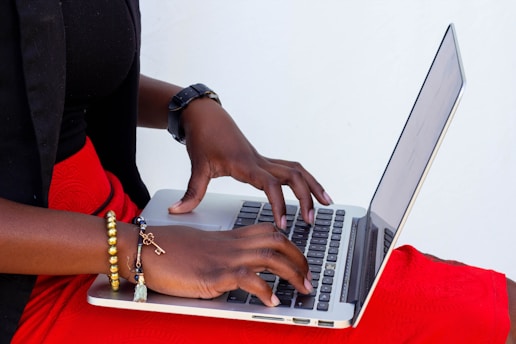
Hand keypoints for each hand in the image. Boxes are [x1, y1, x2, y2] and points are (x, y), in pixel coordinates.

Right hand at [139, 223, 312, 305]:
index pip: (268, 231)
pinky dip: (267, 292)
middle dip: (300, 258)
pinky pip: (250, 279)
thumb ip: (219, 253)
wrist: (143, 248)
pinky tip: (274, 302)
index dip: (289, 242)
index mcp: (228, 237)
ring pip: (272, 257)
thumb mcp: (199, 247)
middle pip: (278, 241)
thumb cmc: (166, 249)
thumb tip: (229, 265)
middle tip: (309, 276)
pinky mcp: (215, 275)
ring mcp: (225, 258)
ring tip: (303, 289)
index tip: (299, 257)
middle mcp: (232, 244)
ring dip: (293, 274)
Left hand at [168, 98, 332, 227]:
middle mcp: (260, 161)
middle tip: (310, 220)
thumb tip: (176, 211)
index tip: (283, 224)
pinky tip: (312, 190)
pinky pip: (291, 168)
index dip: (279, 204)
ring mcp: (264, 159)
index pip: (270, 185)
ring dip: (313, 186)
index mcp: (246, 165)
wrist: (206, 117)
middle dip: (305, 198)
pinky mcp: (264, 160)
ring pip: (297, 170)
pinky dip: (304, 179)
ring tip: (327, 202)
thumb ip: (191, 192)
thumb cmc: (203, 138)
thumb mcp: (197, 167)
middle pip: (293, 176)